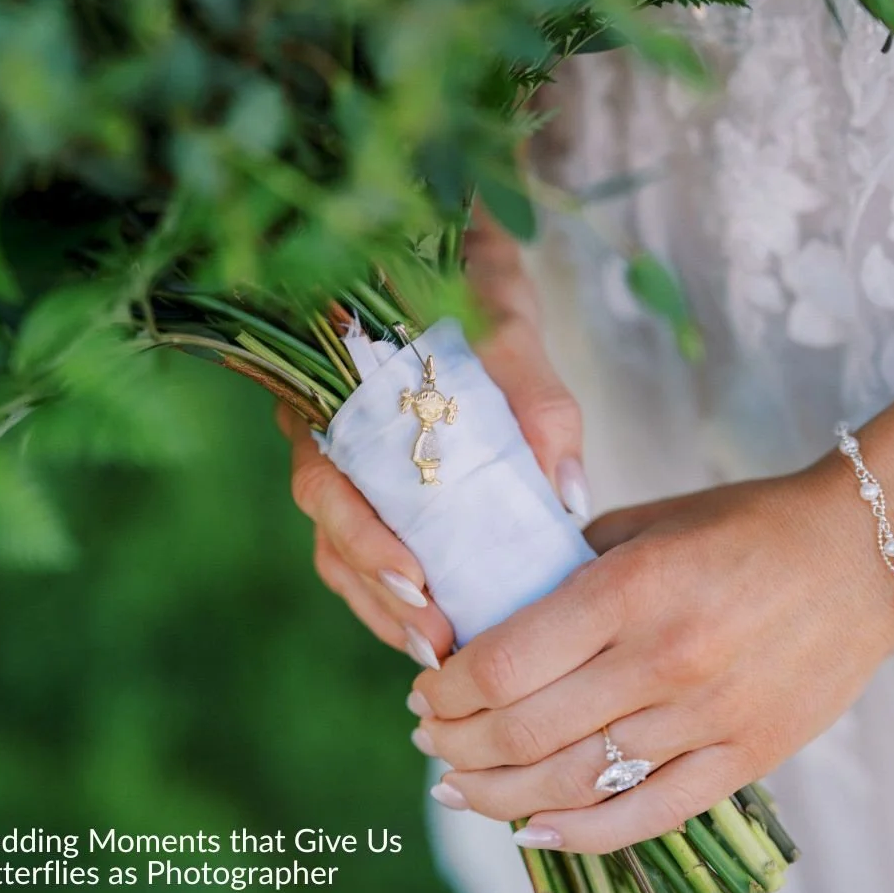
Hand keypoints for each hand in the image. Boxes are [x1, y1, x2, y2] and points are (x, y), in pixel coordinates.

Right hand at [278, 207, 587, 667]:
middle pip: (330, 533)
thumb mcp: (505, 319)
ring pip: (342, 549)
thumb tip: (569, 498)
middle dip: (380, 595)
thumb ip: (531, 396)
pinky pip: (367, 542)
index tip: (416, 584)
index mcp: (331, 392)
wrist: (444, 239)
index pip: (326, 482)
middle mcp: (324, 431)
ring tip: (442, 652)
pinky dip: (395, 585)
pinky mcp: (375, 475)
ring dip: (386, 604)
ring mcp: (345, 457)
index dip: (362, 541)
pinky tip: (437, 619)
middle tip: (440, 643)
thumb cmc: (467, 275)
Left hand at [411, 448, 893, 851]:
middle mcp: (661, 660)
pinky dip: (582, 833)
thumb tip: (493, 611)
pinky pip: (648, 815)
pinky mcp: (744, 759)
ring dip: (498, 793)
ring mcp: (705, 718)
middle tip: (428, 735)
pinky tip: (534, 830)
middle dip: (456, 742)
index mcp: (627, 590)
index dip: (445, 688)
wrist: (857, 556)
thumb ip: (565, 568)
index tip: (422, 687)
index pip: (502, 664)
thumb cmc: (741, 527)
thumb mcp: (642, 523)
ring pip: (574, 783)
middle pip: (524, 731)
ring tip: (457, 785)